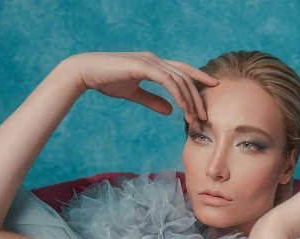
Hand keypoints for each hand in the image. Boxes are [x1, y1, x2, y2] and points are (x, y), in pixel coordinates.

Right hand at [63, 51, 219, 123]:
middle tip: (204, 116)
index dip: (199, 77)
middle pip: (185, 77)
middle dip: (197, 97)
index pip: (182, 70)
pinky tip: (182, 107)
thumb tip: (170, 110)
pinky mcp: (143, 66)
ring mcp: (149, 61)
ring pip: (178, 80)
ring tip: (194, 118)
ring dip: (189, 100)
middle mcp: (155, 59)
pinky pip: (167, 80)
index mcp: (154, 64)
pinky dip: (177, 94)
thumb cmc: (106, 81)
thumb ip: (152, 100)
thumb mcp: (134, 93)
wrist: (86, 72)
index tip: (213, 87)